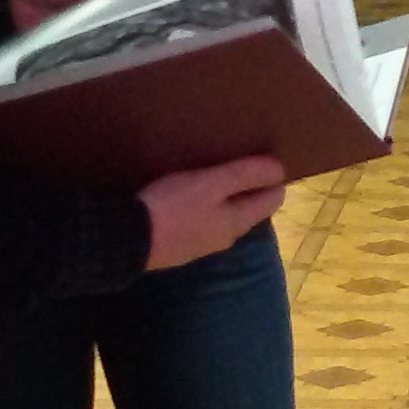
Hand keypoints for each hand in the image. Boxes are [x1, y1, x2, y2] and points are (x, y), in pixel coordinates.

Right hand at [138, 154, 288, 268]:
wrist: (128, 241)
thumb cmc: (173, 207)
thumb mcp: (211, 184)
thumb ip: (245, 176)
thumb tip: (280, 170)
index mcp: (237, 222)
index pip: (271, 201)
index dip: (274, 181)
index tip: (273, 162)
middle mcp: (225, 238)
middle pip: (250, 212)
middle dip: (254, 191)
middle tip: (250, 165)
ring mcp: (202, 245)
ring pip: (227, 219)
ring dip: (230, 201)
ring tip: (223, 178)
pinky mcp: (181, 246)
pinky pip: (205, 224)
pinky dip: (209, 209)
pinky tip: (196, 200)